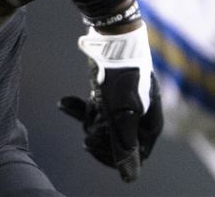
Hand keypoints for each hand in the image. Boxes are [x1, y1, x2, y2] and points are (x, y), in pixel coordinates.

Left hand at [59, 24, 163, 181]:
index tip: (92, 142)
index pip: (133, 157)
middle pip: (116, 143)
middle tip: (88, 124)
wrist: (112, 37)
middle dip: (97, 136)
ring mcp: (124, 106)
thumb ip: (123, 145)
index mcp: (150, 124)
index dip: (111, 155)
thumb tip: (130, 177)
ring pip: (103, 128)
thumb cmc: (121, 76)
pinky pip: (94, 111)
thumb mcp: (121, 113)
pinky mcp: (110, 95)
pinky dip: (79, 109)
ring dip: (88, 121)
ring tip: (79, 108)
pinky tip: (64, 102)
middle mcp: (140, 117)